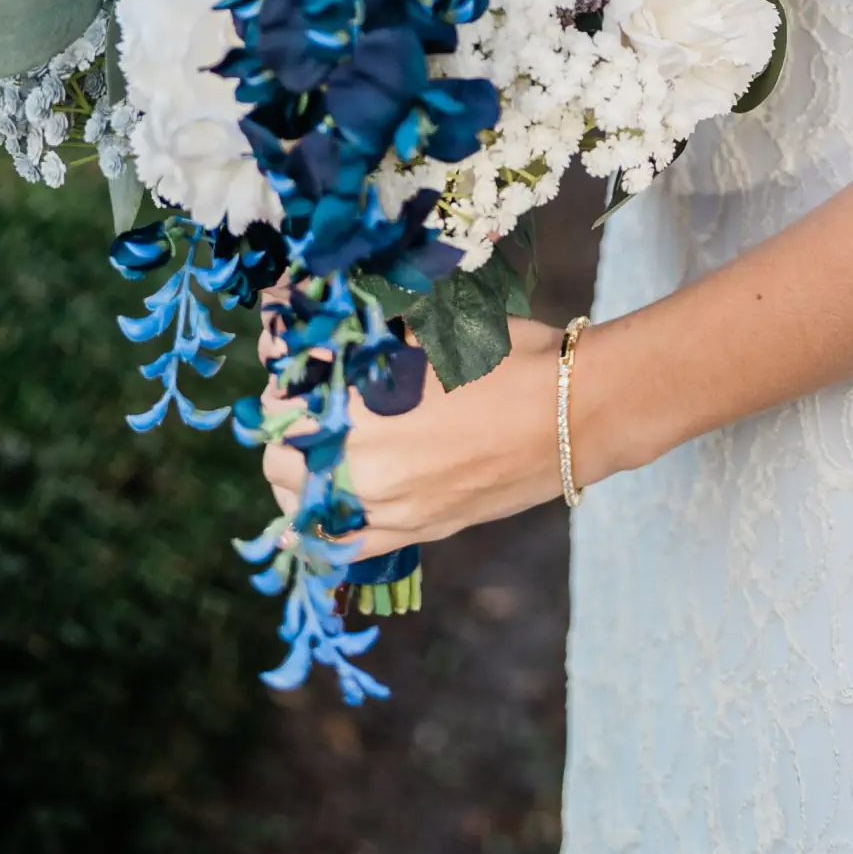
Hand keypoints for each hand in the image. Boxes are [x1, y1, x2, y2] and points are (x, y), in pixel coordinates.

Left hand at [261, 317, 567, 555]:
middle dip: (283, 423)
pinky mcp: (415, 532)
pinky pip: (343, 547)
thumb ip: (371, 328)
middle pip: (278, 453)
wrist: (574, 412)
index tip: (293, 358)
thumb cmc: (509, 356)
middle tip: (307, 399)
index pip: (283, 393)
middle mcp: (363, 463)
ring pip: (301, 505)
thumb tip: (318, 306)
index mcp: (361, 403)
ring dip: (296, 474)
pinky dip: (322, 528)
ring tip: (317, 448)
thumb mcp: (435, 326)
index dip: (283, 370)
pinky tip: (322, 509)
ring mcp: (388, 506)